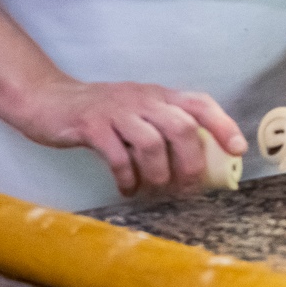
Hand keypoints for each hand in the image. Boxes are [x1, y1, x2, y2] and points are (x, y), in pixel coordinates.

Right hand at [10, 79, 243, 198]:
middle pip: (182, 127)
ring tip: (155, 191)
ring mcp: (116, 110)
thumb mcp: (137, 112)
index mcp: (159, 95)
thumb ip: (163, 128)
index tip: (237, 149)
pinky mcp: (91, 125)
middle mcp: (142, 99)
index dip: (223, 125)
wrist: (48, 100)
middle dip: (190, 162)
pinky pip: (117, 155)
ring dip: (158, 174)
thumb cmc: (101, 113)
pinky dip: (127, 178)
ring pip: (152, 143)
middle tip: (187, 187)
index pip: (200, 103)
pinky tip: (127, 189)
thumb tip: (197, 163)